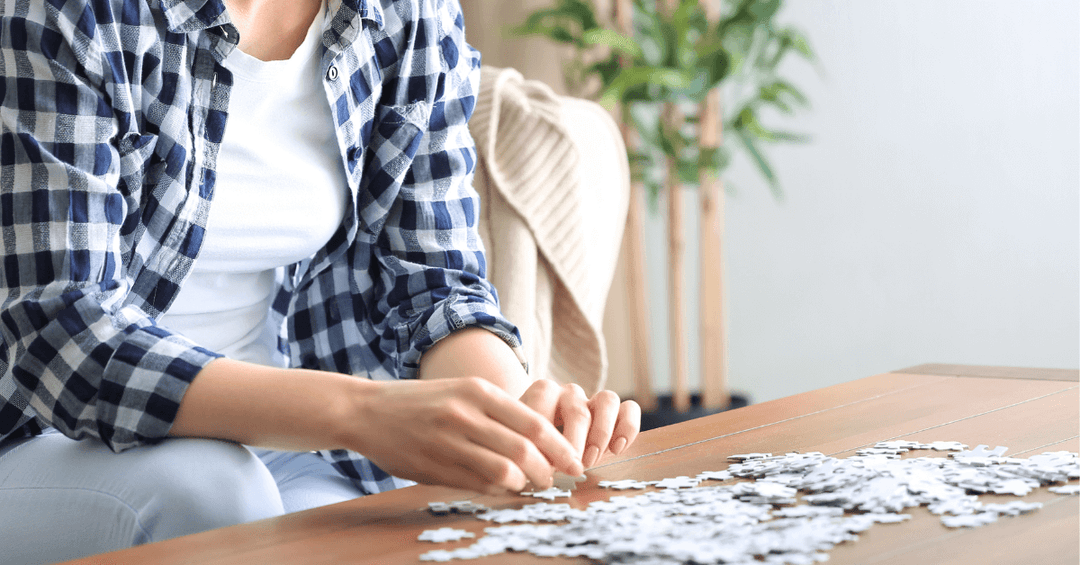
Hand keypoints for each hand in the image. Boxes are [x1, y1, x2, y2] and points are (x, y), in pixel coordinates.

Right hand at [346, 377, 583, 493]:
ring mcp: (447, 442)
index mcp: (478, 391)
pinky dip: (497, 491)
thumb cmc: (424, 401)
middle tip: (554, 480)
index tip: (575, 463)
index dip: (561, 448)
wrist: (367, 410)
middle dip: (547, 472)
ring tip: (529, 486)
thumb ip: (499, 412)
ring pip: (503, 472)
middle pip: (524, 451)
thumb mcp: (463, 391)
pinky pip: (477, 485)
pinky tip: (501, 488)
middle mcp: (465, 414)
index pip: (534, 424)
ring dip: (523, 484)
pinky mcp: (433, 466)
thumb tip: (542, 440)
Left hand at [518, 380, 640, 468]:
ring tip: (591, 459)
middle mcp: (570, 392)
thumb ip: (528, 449)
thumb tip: (532, 468)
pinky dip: (627, 428)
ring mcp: (594, 398)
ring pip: (608, 400)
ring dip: (601, 434)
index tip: (541, 465)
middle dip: (575, 444)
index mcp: (543, 392)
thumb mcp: (525, 444)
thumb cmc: (534, 444)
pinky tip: (617, 449)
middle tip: (570, 468)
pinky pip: (630, 408)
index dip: (542, 437)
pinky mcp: (617, 410)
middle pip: (578, 411)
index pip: (543, 403)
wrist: (546, 440)